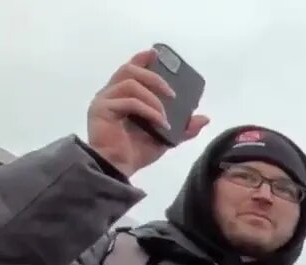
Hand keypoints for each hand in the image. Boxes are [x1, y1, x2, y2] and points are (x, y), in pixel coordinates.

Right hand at [86, 49, 208, 178]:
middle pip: (129, 70)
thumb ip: (183, 128)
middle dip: (155, 77)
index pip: (130, 69)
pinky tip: (160, 123)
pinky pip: (129, 101)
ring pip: (130, 83)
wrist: (117, 168)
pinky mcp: (101, 110)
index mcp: (122, 96)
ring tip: (165, 116)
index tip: (156, 53)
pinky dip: (149, 110)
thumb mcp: (165, 138)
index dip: (142, 59)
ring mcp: (104, 100)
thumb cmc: (135, 152)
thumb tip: (204, 118)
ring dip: (154, 98)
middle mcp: (110, 94)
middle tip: (172, 94)